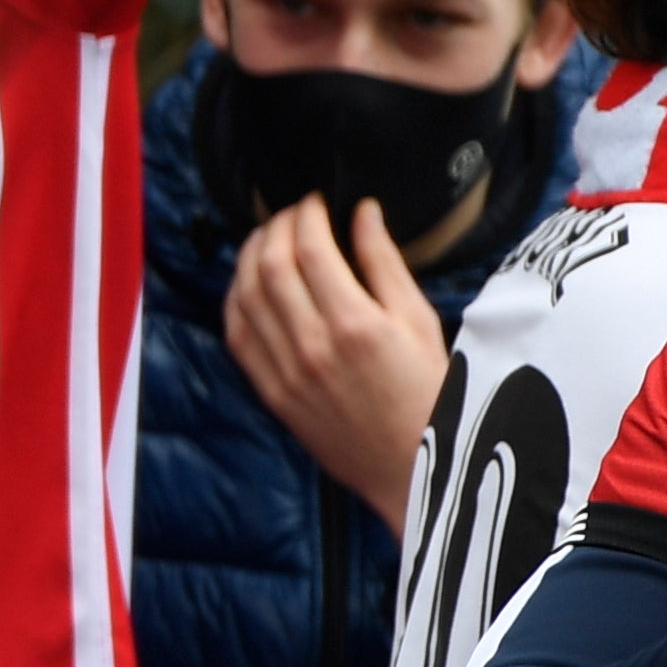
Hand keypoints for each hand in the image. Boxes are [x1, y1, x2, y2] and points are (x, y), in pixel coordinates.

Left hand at [222, 193, 446, 530]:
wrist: (410, 466)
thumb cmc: (429, 392)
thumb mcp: (420, 321)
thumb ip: (385, 263)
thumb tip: (363, 211)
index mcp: (356, 324)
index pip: (310, 248)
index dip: (307, 213)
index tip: (316, 200)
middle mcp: (312, 345)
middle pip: (269, 264)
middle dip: (275, 226)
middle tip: (291, 213)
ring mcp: (284, 371)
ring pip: (244, 295)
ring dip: (249, 256)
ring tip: (269, 238)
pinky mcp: (270, 392)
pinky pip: (236, 334)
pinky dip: (237, 299)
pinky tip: (250, 283)